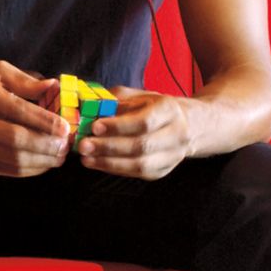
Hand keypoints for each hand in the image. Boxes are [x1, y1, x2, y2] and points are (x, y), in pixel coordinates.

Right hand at [0, 59, 71, 177]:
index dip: (44, 121)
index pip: (18, 110)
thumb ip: (24, 81)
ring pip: (15, 159)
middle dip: (46, 145)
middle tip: (65, 146)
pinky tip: (45, 163)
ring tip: (60, 156)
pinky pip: (10, 171)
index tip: (64, 128)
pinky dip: (33, 169)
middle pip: (16, 139)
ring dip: (43, 160)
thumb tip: (52, 86)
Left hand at [75, 88, 194, 178]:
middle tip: (84, 145)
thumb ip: (115, 100)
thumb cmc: (155, 108)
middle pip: (142, 146)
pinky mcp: (164, 170)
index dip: (119, 126)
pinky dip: (116, 170)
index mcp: (169, 110)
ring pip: (141, 165)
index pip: (144, 122)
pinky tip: (98, 164)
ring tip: (86, 158)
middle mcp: (176, 134)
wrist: (186, 124)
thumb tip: (89, 108)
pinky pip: (138, 174)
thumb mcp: (139, 96)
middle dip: (109, 148)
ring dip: (109, 163)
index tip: (95, 126)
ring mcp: (173, 155)